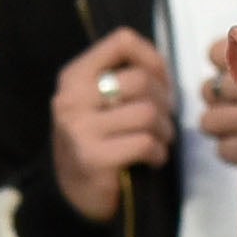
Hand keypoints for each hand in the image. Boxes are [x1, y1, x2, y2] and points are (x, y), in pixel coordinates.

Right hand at [47, 27, 175, 224]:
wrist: (71, 195)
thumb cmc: (95, 141)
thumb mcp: (97, 100)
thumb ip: (121, 77)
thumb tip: (163, 68)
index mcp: (74, 76)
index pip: (121, 41)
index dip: (152, 57)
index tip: (160, 81)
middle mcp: (72, 98)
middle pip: (141, 80)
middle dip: (164, 102)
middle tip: (163, 120)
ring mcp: (80, 129)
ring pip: (148, 113)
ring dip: (165, 130)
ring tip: (159, 141)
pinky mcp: (93, 158)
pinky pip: (145, 144)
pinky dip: (158, 153)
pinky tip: (152, 159)